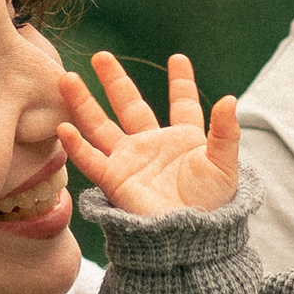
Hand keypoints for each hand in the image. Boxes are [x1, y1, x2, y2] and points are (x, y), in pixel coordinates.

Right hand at [56, 49, 239, 215]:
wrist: (192, 236)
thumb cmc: (212, 205)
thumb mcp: (224, 164)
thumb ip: (225, 132)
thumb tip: (229, 99)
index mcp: (184, 140)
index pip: (182, 105)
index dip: (181, 83)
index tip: (178, 59)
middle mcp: (152, 146)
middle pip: (130, 106)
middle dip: (115, 81)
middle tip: (101, 56)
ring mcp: (130, 162)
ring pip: (101, 125)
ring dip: (84, 103)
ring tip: (66, 78)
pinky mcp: (115, 181)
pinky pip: (91, 159)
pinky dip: (76, 145)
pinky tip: (64, 127)